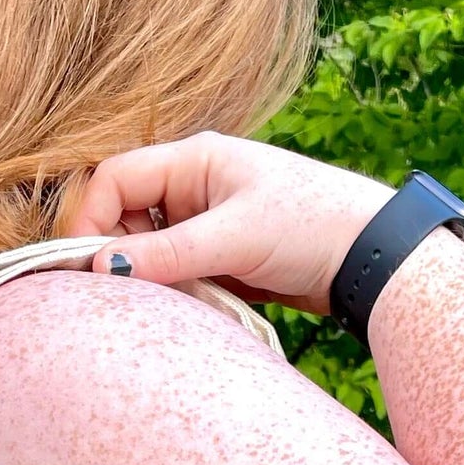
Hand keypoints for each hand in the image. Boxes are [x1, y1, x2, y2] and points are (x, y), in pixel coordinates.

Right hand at [68, 132, 392, 312]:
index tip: (90, 269)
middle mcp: (193, 186)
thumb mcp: (235, 237)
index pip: (114, 180)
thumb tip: (102, 268)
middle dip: (124, 256)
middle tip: (136, 293)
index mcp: (194, 160)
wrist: (373, 255)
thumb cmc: (311, 225)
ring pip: (149, 251)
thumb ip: (167, 252)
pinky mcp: (220, 256)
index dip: (91, 221)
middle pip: (125, 217)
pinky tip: (201, 305)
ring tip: (185, 298)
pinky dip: (178, 292)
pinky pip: (177, 273)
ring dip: (155, 279)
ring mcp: (206, 222)